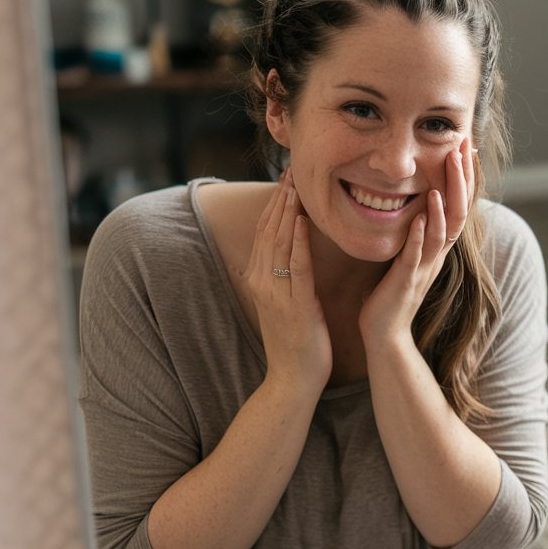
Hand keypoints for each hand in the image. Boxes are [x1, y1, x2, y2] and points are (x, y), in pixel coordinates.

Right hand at [246, 169, 331, 394]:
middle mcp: (261, 282)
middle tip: (290, 168)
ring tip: (295, 184)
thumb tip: (246, 262)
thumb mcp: (274, 307)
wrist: (292, 380)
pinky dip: (297, 242)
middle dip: (280, 198)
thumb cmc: (291, 344)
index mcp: (258, 279)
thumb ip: (265, 281)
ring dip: (287, 211)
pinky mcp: (295, 305)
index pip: (264, 232)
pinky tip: (302, 220)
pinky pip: (295, 267)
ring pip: (279, 243)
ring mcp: (275, 293)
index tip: (285, 178)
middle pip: (269, 230)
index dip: (273, 203)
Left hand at [359, 138, 475, 350]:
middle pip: (457, 213)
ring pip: (441, 232)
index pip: (456, 206)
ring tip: (443, 175)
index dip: (463, 177)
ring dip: (443, 204)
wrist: (385, 333)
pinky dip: (420, 234)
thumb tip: (414, 203)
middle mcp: (435, 256)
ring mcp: (423, 269)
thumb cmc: (390, 293)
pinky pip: (416, 255)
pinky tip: (420, 214)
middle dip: (460, 180)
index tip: (464, 146)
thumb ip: (414, 231)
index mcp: (435, 248)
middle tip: (462, 148)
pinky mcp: (407, 281)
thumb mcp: (407, 255)